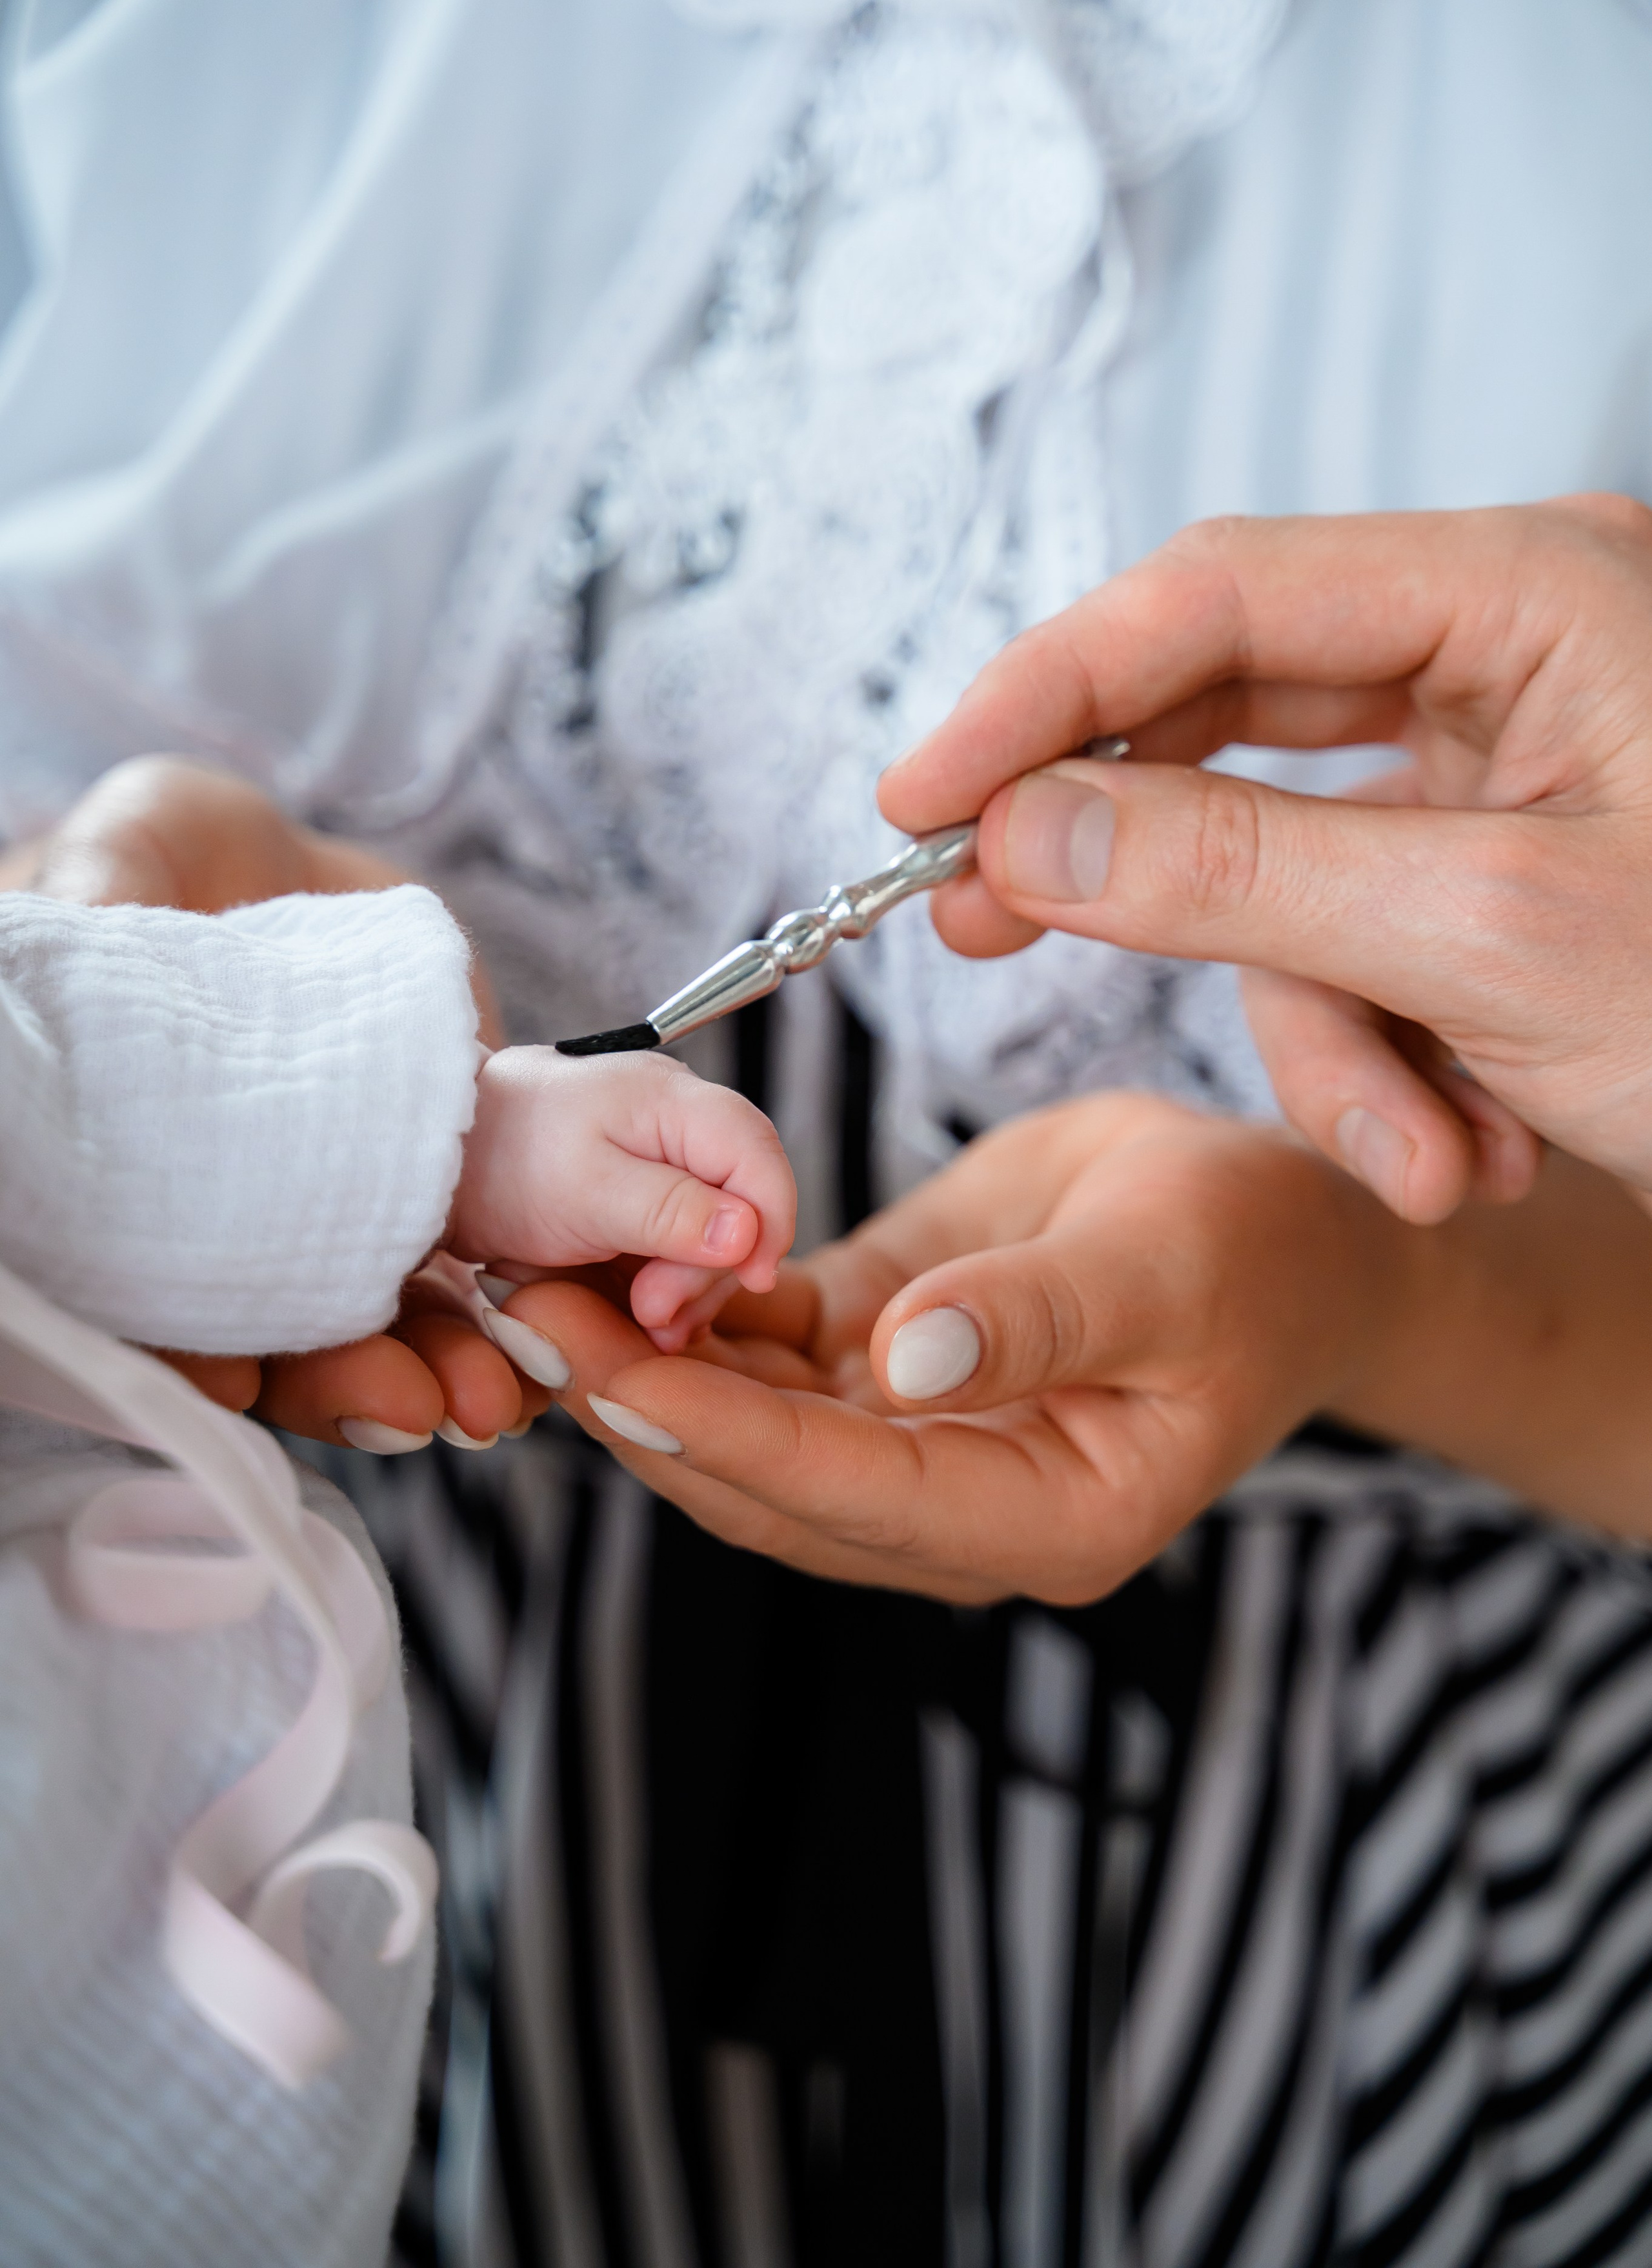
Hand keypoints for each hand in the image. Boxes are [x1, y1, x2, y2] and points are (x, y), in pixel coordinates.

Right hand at [11, 755, 532, 1447]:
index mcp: (145, 1170)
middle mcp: (244, 1214)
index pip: (156, 1288)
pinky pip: (473, 1262)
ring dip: (440, 1366)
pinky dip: (512, 1304)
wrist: (286, 856)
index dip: (185, 1343)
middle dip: (348, 1380)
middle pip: (285, 1334)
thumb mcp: (127, 854)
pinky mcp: (430, 1180)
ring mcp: (338, 1208)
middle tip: (415, 1405)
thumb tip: (67, 921)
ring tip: (498, 1395)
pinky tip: (557, 1329)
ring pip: (385, 1319)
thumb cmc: (167, 854)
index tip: (233, 1374)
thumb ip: (102, 897)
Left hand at [449, 1046, 795, 1347]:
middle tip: (655, 1315)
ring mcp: (663, 1164)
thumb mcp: (585, 1191)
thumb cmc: (500, 1158)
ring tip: (646, 1321)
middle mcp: (680, 1126)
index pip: (760, 1158)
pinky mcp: (641, 1200)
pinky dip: (669, 1285)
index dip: (772, 1222)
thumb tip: (747, 1234)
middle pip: (744, 1203)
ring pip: (716, 1235)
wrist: (433, 1162)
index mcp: (676, 1103)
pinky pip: (680, 1247)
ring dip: (690, 1287)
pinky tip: (642, 1312)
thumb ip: (669, 1211)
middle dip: (711, 1268)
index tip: (752, 1281)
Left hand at [468, 1095, 1415, 1603]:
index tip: (609, 1374)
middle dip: (637, 1408)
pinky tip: (615, 1261)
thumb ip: (1035, 1317)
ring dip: (639, 1366)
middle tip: (515, 1313)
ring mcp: (921, 1445)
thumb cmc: (1254, 1248)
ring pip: (748, 1433)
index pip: (854, 1494)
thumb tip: (904, 1363)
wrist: (1280, 1227)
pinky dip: (691, 1323)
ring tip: (527, 1282)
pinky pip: (770, 1366)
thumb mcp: (1164, 1263)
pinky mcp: (887, 1367)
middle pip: (770, 1485)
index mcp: (1051, 1515)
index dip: (725, 1438)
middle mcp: (967, 1506)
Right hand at [880, 495, 1651, 1217]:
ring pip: (1299, 869)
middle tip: (992, 934)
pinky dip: (1398, 1058)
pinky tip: (1479, 1148)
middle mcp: (1513, 647)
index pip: (1214, 597)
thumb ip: (1238, 867)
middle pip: (1235, 723)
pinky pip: (1375, 938)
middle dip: (1153, 872)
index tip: (917, 796)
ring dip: (1334, 1038)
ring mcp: (1518, 757)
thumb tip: (1027, 823)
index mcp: (1527, 590)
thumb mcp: (1491, 941)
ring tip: (1431, 1161)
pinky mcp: (1516, 860)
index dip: (1043, 691)